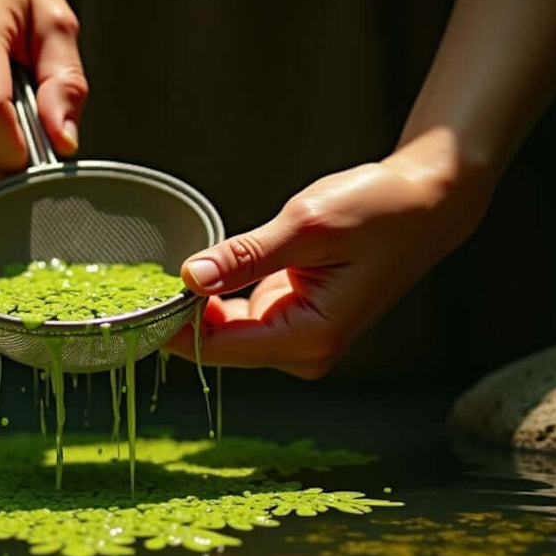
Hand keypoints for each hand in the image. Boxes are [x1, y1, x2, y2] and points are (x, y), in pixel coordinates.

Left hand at [165, 130, 493, 378]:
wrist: (424, 204)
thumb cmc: (378, 210)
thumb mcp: (308, 225)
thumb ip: (246, 255)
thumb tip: (189, 279)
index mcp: (310, 339)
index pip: (219, 349)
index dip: (172, 328)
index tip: (133, 301)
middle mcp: (304, 351)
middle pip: (218, 346)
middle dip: (179, 318)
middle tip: (131, 285)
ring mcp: (300, 339)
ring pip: (226, 333)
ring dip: (195, 308)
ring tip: (154, 278)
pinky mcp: (296, 320)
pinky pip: (240, 317)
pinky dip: (216, 299)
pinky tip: (194, 276)